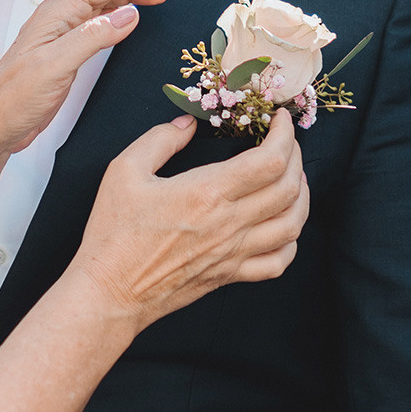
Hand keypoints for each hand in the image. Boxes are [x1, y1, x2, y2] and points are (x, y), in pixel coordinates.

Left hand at [0, 0, 189, 155]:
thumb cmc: (12, 98)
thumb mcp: (54, 67)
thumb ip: (91, 37)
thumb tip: (130, 14)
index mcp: (59, 12)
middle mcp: (63, 16)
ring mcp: (66, 32)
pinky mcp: (69, 50)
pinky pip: (102, 20)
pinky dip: (125, 12)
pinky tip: (136, 16)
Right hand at [67, 107, 308, 332]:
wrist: (110, 292)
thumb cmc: (114, 233)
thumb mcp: (124, 171)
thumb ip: (160, 140)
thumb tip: (188, 123)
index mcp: (207, 193)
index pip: (270, 161)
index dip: (285, 135)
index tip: (280, 119)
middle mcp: (229, 224)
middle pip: (288, 189)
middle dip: (296, 158)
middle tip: (285, 142)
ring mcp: (234, 253)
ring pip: (292, 225)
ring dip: (301, 197)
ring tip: (294, 179)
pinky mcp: (230, 275)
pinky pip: (278, 262)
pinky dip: (291, 241)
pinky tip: (283, 225)